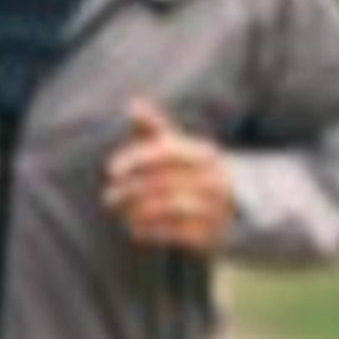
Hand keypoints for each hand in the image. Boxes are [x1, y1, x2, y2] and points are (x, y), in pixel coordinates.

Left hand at [103, 98, 234, 251]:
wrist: (229, 212)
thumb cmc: (189, 174)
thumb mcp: (176, 150)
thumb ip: (154, 129)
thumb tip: (133, 104)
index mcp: (205, 154)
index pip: (166, 152)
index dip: (137, 159)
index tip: (111, 170)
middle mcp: (215, 179)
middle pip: (164, 181)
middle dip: (131, 190)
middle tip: (108, 197)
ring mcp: (216, 208)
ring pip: (169, 207)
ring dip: (138, 211)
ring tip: (121, 213)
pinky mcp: (211, 233)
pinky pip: (176, 232)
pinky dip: (151, 230)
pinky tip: (135, 229)